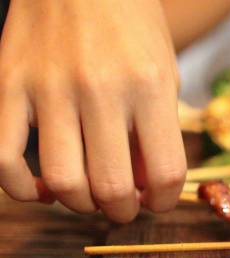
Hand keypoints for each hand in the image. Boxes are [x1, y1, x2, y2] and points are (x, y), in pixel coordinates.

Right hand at [0, 0, 185, 221]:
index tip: (157, 200)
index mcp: (148, 86)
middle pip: (111, 186)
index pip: (166, 173)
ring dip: (79, 204)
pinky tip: (41, 189)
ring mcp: (49, 87)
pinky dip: (21, 189)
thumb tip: (145, 188)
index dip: (165, 201)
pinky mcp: (9, 84)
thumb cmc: (131, 26)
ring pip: (61, 181)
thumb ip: (157, 131)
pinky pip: (4, 158)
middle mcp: (100, 89)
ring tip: (87, 196)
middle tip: (122, 205)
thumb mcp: (163, 73)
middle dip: (122, 211)